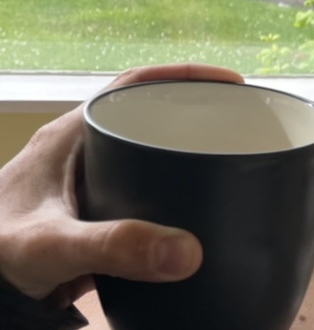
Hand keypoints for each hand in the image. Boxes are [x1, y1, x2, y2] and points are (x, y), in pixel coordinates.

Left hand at [0, 63, 244, 305]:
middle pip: (147, 119)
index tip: (232, 83)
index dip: (183, 77)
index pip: (132, 87)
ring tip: (235, 169)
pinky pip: (142, 201)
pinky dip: (173, 203)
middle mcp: (81, 156)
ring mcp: (86, 190)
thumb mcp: (52, 246)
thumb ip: (115, 247)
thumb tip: (190, 251)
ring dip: (186, 162)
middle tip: (244, 128)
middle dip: (196, 118)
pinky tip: (199, 221)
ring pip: (147, 161)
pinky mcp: (92, 224)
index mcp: (69, 138)